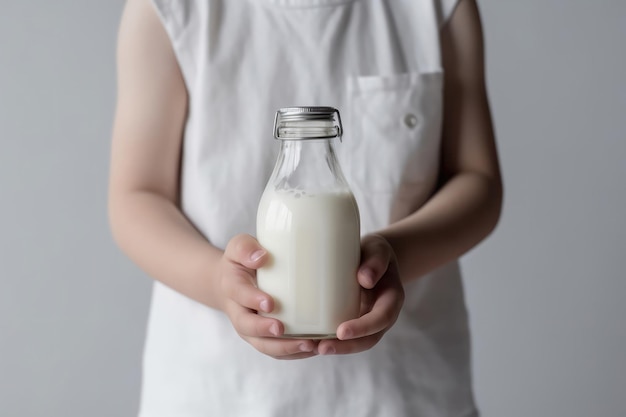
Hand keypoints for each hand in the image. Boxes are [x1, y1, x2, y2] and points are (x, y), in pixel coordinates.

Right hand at [218, 234, 317, 359]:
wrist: (233, 281)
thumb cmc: (242, 260)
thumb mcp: (239, 246)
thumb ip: (246, 248)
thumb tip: (261, 257)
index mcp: (232, 287)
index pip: (239, 294)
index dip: (252, 300)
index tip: (270, 303)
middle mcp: (238, 312)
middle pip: (247, 327)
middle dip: (264, 330)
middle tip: (282, 329)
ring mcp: (250, 328)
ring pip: (262, 345)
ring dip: (284, 348)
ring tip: (308, 345)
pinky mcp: (263, 337)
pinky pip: (275, 350)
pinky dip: (293, 353)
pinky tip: (314, 349)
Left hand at [317, 234, 404, 354]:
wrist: (374, 258)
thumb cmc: (375, 253)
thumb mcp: (378, 250)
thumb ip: (376, 262)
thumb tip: (365, 279)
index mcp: (392, 299)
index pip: (382, 318)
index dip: (364, 327)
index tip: (342, 332)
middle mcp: (382, 315)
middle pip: (369, 339)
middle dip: (347, 346)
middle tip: (323, 348)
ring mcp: (368, 320)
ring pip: (357, 342)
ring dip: (338, 348)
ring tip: (314, 349)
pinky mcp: (355, 321)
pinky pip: (345, 336)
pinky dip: (331, 340)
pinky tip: (312, 342)